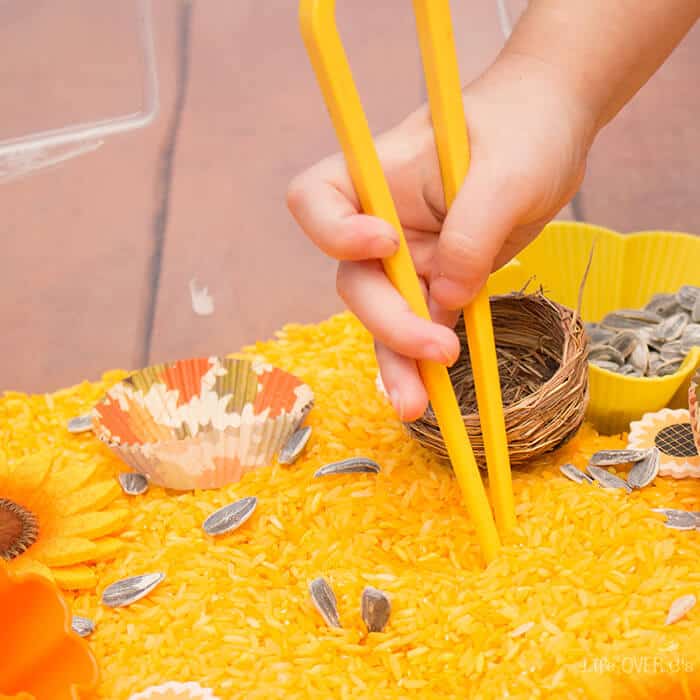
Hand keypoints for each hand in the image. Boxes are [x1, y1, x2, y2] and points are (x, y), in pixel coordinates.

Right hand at [287, 53, 594, 421]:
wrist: (552, 134)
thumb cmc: (524, 130)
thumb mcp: (507, 174)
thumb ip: (472, 234)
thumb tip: (447, 300)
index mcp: (378, 175)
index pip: (315, 201)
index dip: (335, 232)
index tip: (386, 243)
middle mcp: (380, 221)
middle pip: (355, 279)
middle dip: (388, 320)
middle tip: (437, 349)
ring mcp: (408, 256)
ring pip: (385, 316)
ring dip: (398, 360)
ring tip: (416, 406)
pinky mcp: (438, 281)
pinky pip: (422, 326)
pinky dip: (424, 362)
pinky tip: (433, 394)